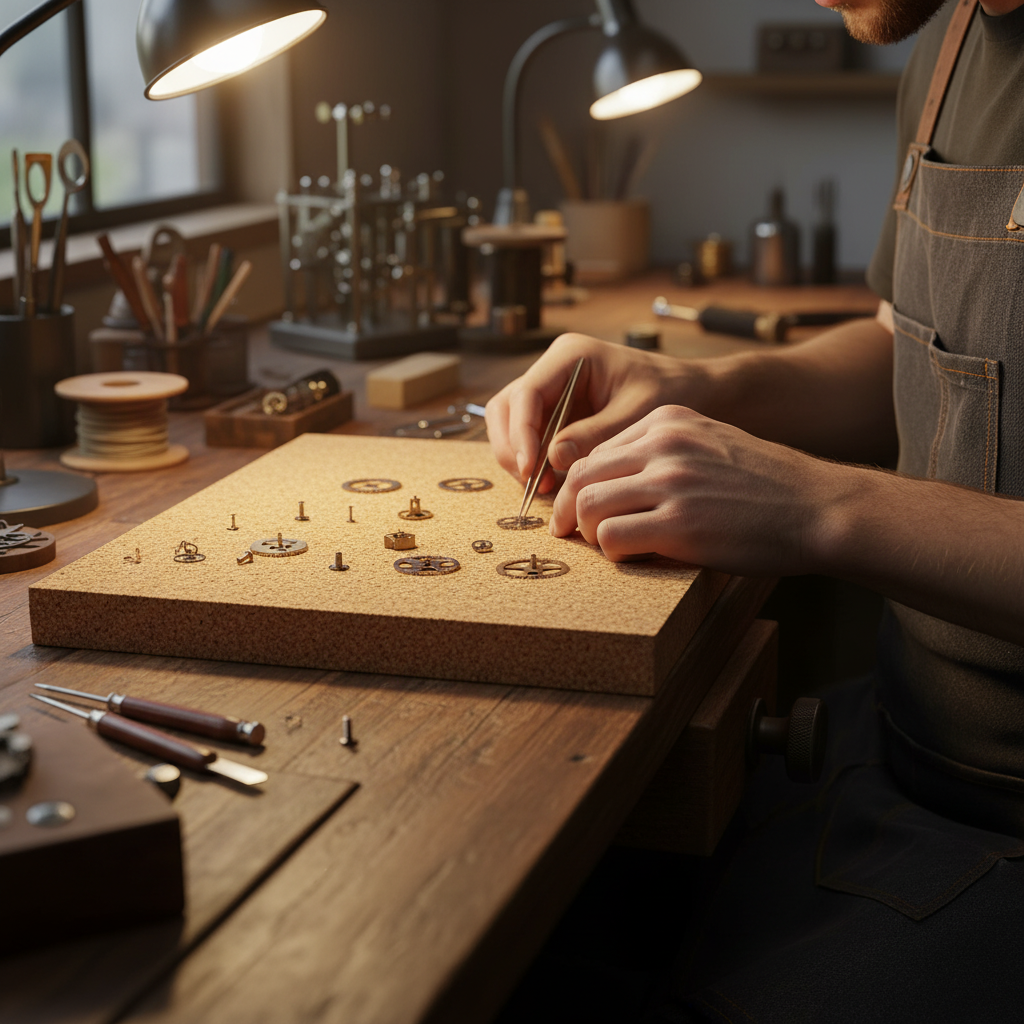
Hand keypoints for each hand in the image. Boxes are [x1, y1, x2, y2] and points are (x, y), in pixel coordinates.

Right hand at [486, 333, 705, 491]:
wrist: (694, 392)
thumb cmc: (671, 392)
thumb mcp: (637, 414)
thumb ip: (595, 435)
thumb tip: (553, 459)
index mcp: (570, 356)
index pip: (525, 394)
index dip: (521, 434)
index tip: (531, 469)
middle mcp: (553, 370)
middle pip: (507, 409)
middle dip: (512, 448)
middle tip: (533, 484)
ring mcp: (551, 392)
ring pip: (511, 425)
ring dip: (519, 458)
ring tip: (545, 489)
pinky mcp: (557, 414)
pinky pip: (530, 438)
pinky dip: (534, 463)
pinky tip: (554, 485)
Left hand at [550, 405, 838, 575]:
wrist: (818, 507)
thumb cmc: (767, 485)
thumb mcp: (711, 444)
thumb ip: (664, 453)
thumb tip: (614, 484)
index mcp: (668, 420)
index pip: (597, 449)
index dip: (581, 483)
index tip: (579, 507)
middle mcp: (664, 444)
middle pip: (581, 474)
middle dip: (567, 508)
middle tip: (569, 532)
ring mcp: (670, 482)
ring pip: (587, 504)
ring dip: (587, 532)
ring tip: (605, 545)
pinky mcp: (678, 524)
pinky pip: (612, 537)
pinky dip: (612, 551)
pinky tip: (632, 555)